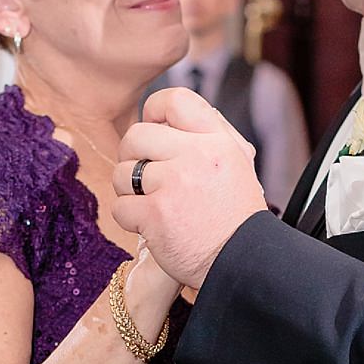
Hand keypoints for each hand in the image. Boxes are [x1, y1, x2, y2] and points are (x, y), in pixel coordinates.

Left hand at [108, 87, 266, 290]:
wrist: (243, 264)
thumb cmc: (235, 218)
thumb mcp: (235, 165)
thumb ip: (204, 138)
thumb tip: (163, 116)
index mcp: (217, 141)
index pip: (174, 100)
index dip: (153, 112)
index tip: (153, 132)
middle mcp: (196, 156)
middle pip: (136, 135)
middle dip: (132, 157)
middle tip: (146, 178)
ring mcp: (174, 184)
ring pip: (122, 172)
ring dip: (128, 191)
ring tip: (151, 204)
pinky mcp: (155, 215)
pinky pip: (120, 206)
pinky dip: (130, 220)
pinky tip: (151, 227)